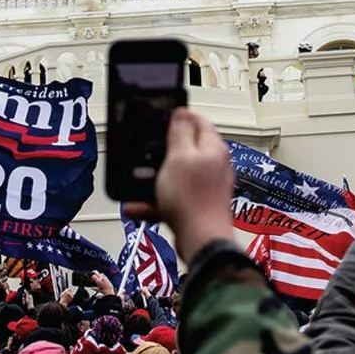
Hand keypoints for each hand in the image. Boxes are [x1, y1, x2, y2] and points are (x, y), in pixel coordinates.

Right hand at [154, 104, 240, 262]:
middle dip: (165, 148)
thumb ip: (180, 132)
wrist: (200, 240)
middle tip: (149, 149)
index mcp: (213, 148)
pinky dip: (157, 199)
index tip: (163, 116)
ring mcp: (208, 186)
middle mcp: (215, 165)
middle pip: (189, 147)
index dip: (180, 115)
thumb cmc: (193, 200)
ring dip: (158, 176)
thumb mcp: (178, 157)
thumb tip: (181, 113)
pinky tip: (139, 206)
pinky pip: (175, 197)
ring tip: (141, 181)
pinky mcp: (199, 205)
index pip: (200, 120)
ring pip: (179, 174)